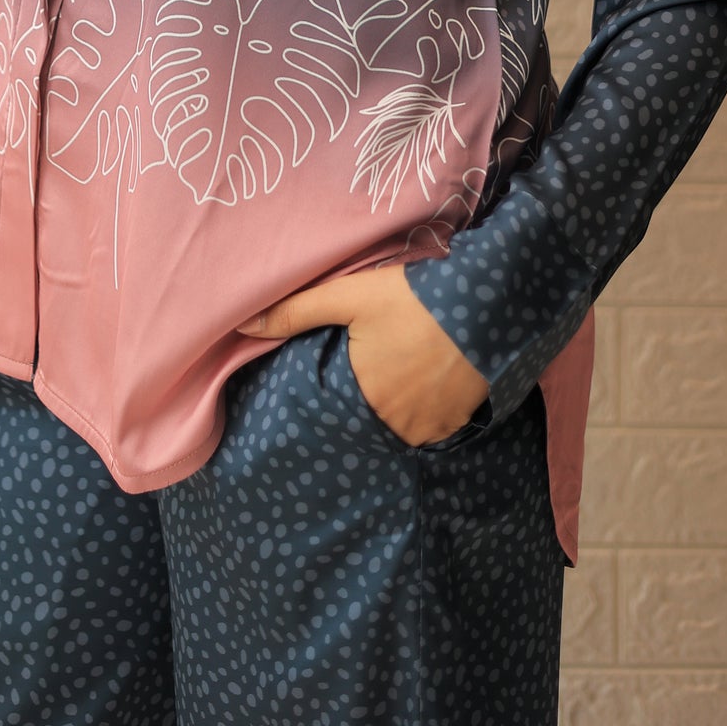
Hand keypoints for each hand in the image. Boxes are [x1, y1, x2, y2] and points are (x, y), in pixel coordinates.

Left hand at [234, 263, 490, 447]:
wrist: (485, 302)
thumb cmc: (411, 299)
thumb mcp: (349, 297)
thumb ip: (295, 312)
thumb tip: (241, 325)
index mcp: (365, 398)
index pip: (340, 407)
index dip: (343, 388)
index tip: (351, 368)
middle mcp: (398, 425)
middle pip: (372, 416)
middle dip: (372, 396)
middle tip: (382, 364)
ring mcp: (433, 428)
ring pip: (403, 424)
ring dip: (400, 405)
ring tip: (406, 369)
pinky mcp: (461, 423)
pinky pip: (433, 426)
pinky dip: (428, 408)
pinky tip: (430, 378)